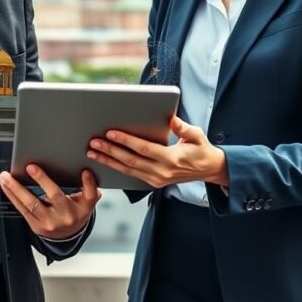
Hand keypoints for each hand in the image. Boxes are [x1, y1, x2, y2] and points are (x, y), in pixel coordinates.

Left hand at [0, 165, 99, 239]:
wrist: (68, 237)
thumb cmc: (76, 212)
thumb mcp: (86, 202)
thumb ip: (88, 188)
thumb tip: (87, 172)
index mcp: (83, 208)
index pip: (89, 195)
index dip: (88, 183)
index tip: (85, 172)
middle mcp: (67, 215)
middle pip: (55, 196)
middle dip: (42, 180)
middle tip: (31, 167)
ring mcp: (50, 222)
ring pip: (32, 204)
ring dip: (16, 188)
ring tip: (5, 176)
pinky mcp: (36, 226)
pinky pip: (22, 210)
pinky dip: (12, 196)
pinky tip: (5, 186)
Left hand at [87, 115, 228, 188]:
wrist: (209, 170)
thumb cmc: (201, 149)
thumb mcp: (196, 136)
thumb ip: (183, 128)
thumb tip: (171, 118)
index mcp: (171, 159)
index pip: (143, 149)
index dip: (126, 141)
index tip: (110, 133)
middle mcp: (162, 172)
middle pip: (130, 161)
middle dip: (110, 151)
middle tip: (93, 142)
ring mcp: (157, 180)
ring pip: (127, 170)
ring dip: (108, 161)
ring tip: (92, 152)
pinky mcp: (154, 183)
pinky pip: (131, 175)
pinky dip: (116, 168)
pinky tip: (105, 161)